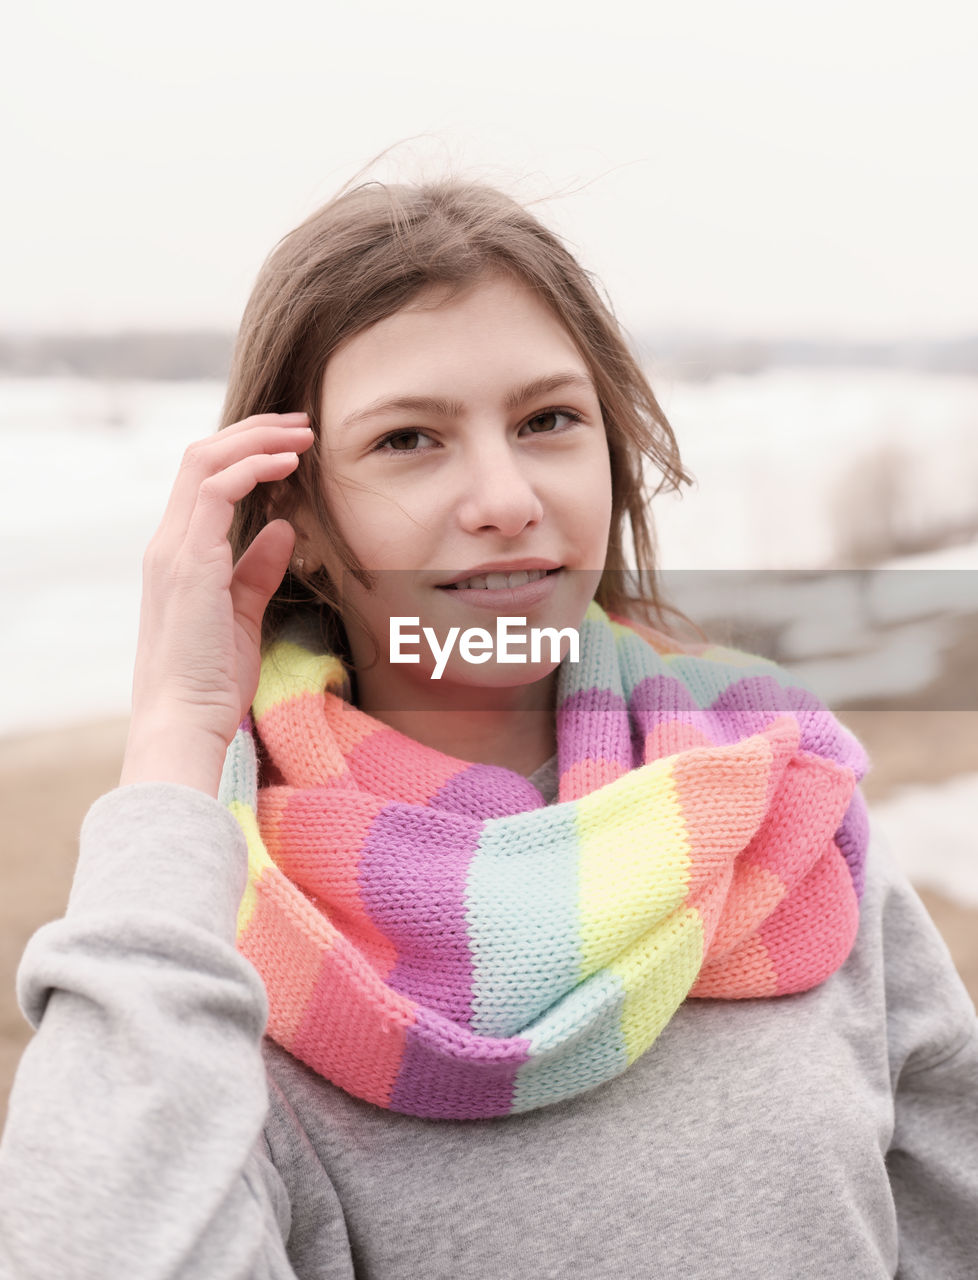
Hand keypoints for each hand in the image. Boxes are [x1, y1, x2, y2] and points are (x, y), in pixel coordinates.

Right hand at [120, 412, 314, 794]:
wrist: (184, 721)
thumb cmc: (213, 681)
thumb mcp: (243, 615)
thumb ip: (258, 569)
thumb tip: (285, 528)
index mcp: (178, 554)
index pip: (203, 478)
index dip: (246, 451)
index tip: (291, 445)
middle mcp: (168, 543)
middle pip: (201, 456)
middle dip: (254, 432)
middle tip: (302, 424)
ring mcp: (174, 550)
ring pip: (206, 462)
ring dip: (258, 440)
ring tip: (303, 434)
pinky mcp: (189, 563)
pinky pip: (217, 491)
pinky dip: (253, 468)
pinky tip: (288, 465)